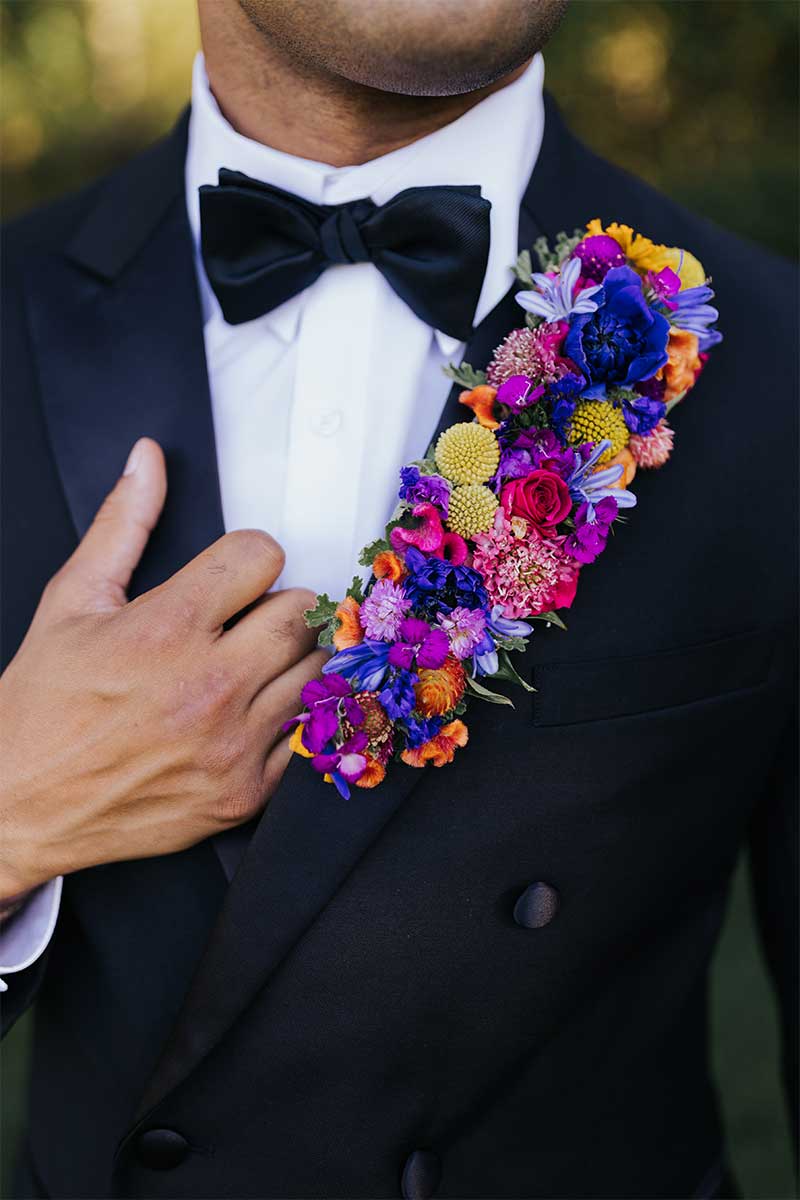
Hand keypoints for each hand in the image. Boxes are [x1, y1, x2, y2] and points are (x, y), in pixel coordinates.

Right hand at [0, 439, 324, 897]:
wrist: (20, 806)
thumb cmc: (43, 704)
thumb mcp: (72, 601)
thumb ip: (123, 524)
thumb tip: (148, 458)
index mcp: (167, 628)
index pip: (262, 555)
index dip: (247, 558)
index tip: (233, 577)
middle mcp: (210, 685)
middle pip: (300, 611)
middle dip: (275, 605)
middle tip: (242, 622)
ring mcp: (233, 745)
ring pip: (313, 671)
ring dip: (287, 661)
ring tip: (244, 667)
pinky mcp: (245, 793)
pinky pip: (304, 735)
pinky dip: (283, 721)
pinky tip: (244, 717)